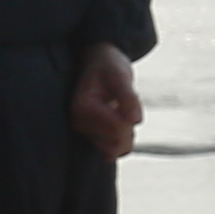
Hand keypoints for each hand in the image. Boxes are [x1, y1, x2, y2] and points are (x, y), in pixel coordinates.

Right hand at [72, 45, 143, 160]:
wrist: (100, 63)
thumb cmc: (109, 65)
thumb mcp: (120, 75)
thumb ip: (128, 97)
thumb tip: (136, 121)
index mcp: (82, 107)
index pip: (116, 128)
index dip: (131, 117)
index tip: (131, 99)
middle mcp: (78, 122)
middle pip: (115, 143)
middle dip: (129, 127)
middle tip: (128, 104)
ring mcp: (84, 131)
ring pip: (115, 150)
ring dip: (127, 133)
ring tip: (122, 110)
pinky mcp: (91, 137)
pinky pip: (114, 150)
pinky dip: (123, 138)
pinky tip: (120, 119)